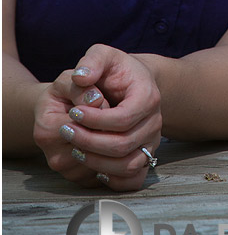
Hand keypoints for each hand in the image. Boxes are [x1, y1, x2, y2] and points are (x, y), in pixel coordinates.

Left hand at [33, 45, 161, 189]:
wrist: (133, 84)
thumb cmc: (116, 70)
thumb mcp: (103, 55)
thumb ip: (92, 61)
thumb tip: (80, 77)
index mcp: (148, 97)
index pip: (123, 119)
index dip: (95, 120)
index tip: (73, 113)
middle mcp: (155, 122)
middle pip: (122, 145)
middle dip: (89, 141)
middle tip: (66, 130)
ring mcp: (152, 142)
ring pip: (127, 165)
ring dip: (96, 161)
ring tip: (74, 148)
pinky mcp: (146, 157)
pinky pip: (133, 179)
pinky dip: (112, 179)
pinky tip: (92, 165)